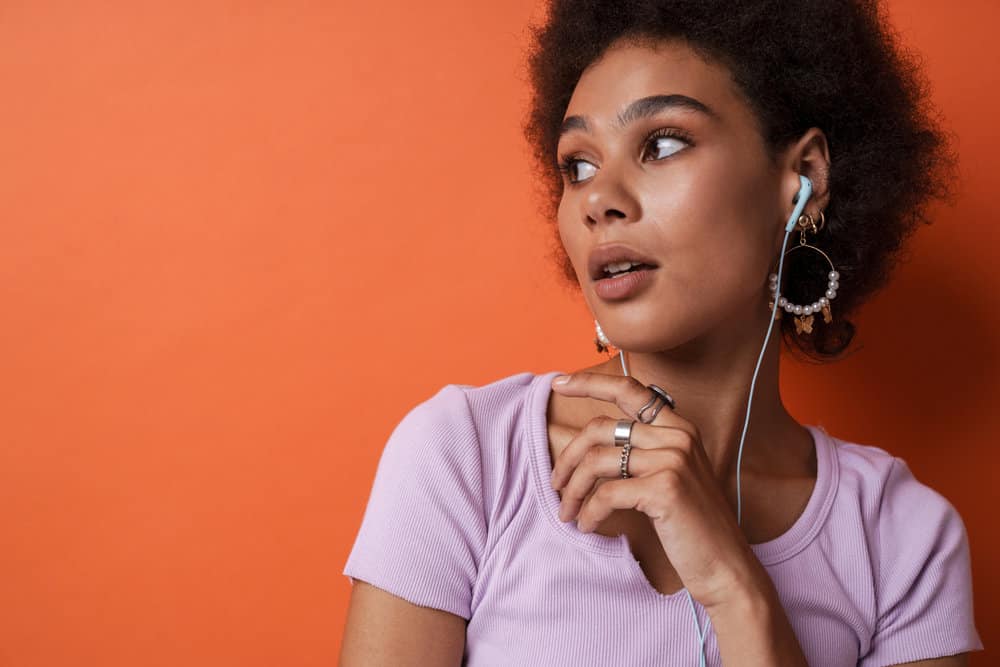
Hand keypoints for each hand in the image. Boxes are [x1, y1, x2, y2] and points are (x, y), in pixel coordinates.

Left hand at [549, 371, 769, 610]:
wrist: (726, 567)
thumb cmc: (692, 527)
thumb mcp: (671, 477)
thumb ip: (642, 453)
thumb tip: (588, 445)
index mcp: (680, 428)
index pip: (630, 390)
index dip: (590, 383)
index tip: (558, 383)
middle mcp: (678, 436)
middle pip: (600, 428)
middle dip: (568, 456)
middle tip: (556, 482)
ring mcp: (673, 460)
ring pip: (596, 461)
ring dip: (573, 489)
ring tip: (567, 512)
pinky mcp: (664, 488)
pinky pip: (606, 494)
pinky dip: (589, 512)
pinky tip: (587, 526)